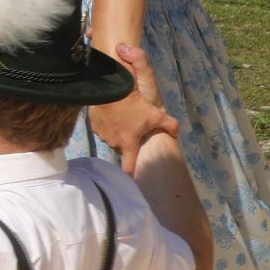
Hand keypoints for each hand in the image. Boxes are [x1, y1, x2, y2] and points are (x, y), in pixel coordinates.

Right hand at [95, 43, 178, 171]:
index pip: (128, 166)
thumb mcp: (156, 115)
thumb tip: (176, 134)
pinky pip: (101, 129)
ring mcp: (102, 135)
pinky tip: (111, 115)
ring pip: (110, 138)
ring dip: (115, 133)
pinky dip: (106, 125)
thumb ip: (170, 126)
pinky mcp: (93, 125)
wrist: (112, 91)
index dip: (131, 173)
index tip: (132, 178)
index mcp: (128, 144)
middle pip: (120, 148)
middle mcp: (113, 143)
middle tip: (133, 131)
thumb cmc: (135, 106)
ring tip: (121, 120)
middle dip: (126, 142)